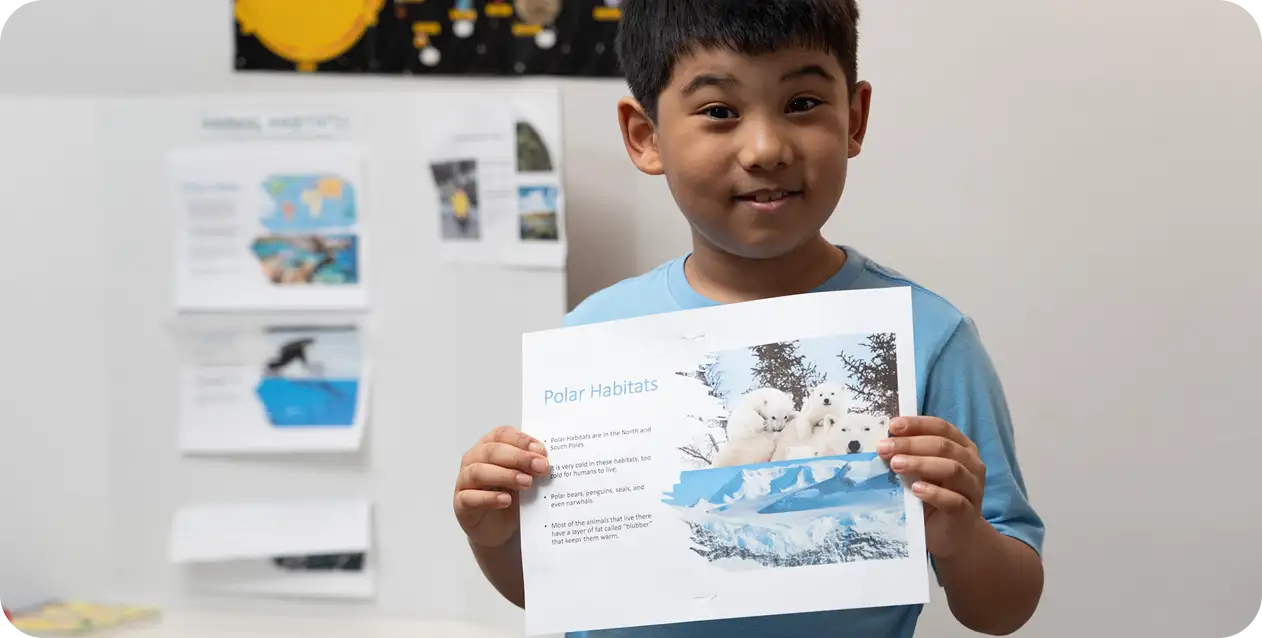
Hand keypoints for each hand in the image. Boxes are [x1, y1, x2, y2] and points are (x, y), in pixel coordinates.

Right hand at [454, 426, 549, 548]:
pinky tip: (506, 500)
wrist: (499, 528)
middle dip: (519, 457)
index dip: (521, 440)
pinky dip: (489, 498)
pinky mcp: (461, 504)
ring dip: (505, 475)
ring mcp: (464, 482)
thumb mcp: (524, 477)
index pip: (501, 434)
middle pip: (492, 451)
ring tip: (526, 483)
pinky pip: (470, 498)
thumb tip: (544, 460)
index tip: (540, 450)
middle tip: (540, 466)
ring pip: (479, 472)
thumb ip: (531, 467)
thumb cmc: (510, 497)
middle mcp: (473, 460)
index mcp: (488, 447)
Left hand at [878, 416, 986, 558]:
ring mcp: (973, 488)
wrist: (952, 536)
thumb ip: (910, 456)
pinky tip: (916, 490)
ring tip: (896, 465)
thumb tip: (883, 442)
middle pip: (944, 446)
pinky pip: (954, 500)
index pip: (941, 428)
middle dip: (911, 444)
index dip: (917, 424)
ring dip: (921, 464)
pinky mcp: (967, 512)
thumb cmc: (933, 498)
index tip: (892, 426)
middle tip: (884, 448)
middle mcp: (972, 464)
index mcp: (962, 448)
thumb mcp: (921, 473)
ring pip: (952, 469)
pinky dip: (934, 493)